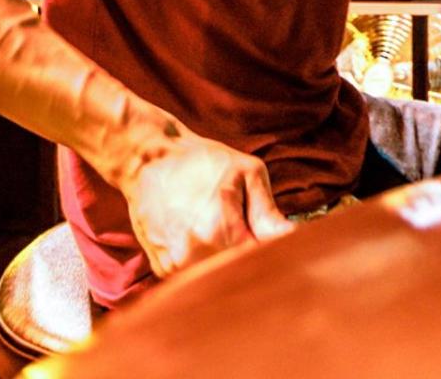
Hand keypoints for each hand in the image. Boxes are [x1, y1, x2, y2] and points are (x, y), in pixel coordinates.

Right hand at [118, 129, 293, 277]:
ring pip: (217, 280)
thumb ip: (269, 213)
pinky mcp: (163, 270)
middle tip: (258, 239)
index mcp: (218, 231)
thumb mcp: (246, 174)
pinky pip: (196, 277)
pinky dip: (208, 265)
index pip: (261, 262)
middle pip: (238, 276)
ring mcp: (174, 266)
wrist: (147, 160)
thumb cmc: (201, 161)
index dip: (277, 258)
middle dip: (254, 263)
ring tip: (228, 234)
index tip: (284, 247)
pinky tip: (209, 242)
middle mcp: (192, 255)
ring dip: (230, 267)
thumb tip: (294, 239)